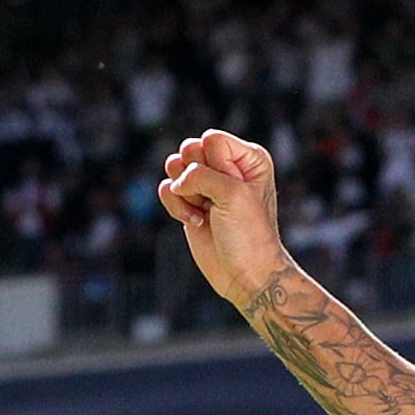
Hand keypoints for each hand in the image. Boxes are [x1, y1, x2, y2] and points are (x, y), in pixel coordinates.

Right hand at [156, 130, 292, 310]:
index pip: (211, 139)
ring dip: (183, 193)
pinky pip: (166, 188)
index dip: (213, 165)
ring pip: (174, 167)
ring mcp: (206, 183)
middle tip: (215, 202)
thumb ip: (200, 174)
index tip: (232, 192)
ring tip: (205, 211)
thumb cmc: (249, 234)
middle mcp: (227, 166)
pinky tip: (196, 222)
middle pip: (189, 148)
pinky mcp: (189, 201)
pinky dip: (175, 207)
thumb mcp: (233, 194)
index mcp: (248, 157)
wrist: (244, 274)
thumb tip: (175, 180)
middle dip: (195, 178)